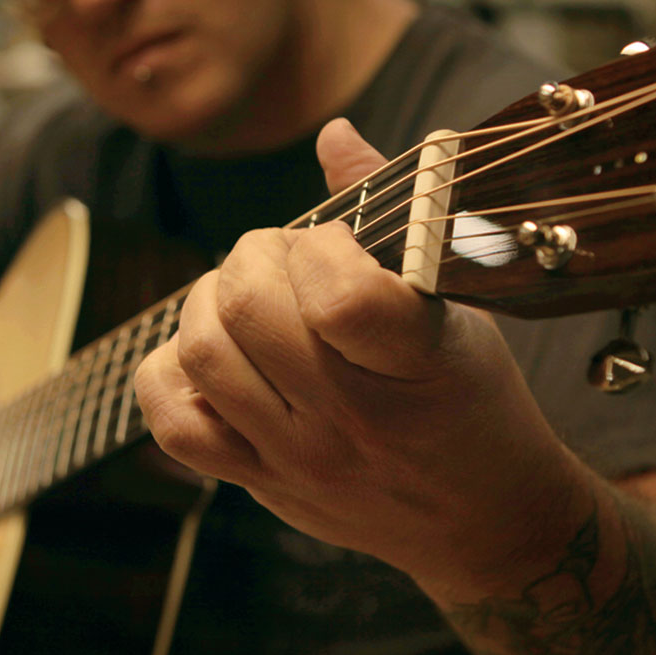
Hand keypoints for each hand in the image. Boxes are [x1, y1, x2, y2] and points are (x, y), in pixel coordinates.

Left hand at [135, 119, 590, 590]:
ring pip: (202, 352)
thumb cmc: (475, 398)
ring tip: (250, 295)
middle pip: (248, 308)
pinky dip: (174, 368)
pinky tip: (219, 351)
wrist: (482, 520)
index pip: (340, 295)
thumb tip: (333, 134)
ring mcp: (298, 455)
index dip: (323, 244)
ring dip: (212, 298)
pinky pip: (172, 421)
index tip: (340, 242)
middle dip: (255, 253)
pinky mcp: (261, 481)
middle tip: (285, 256)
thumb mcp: (462, 306)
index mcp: (419, 364)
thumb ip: (396, 215)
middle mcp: (353, 417)